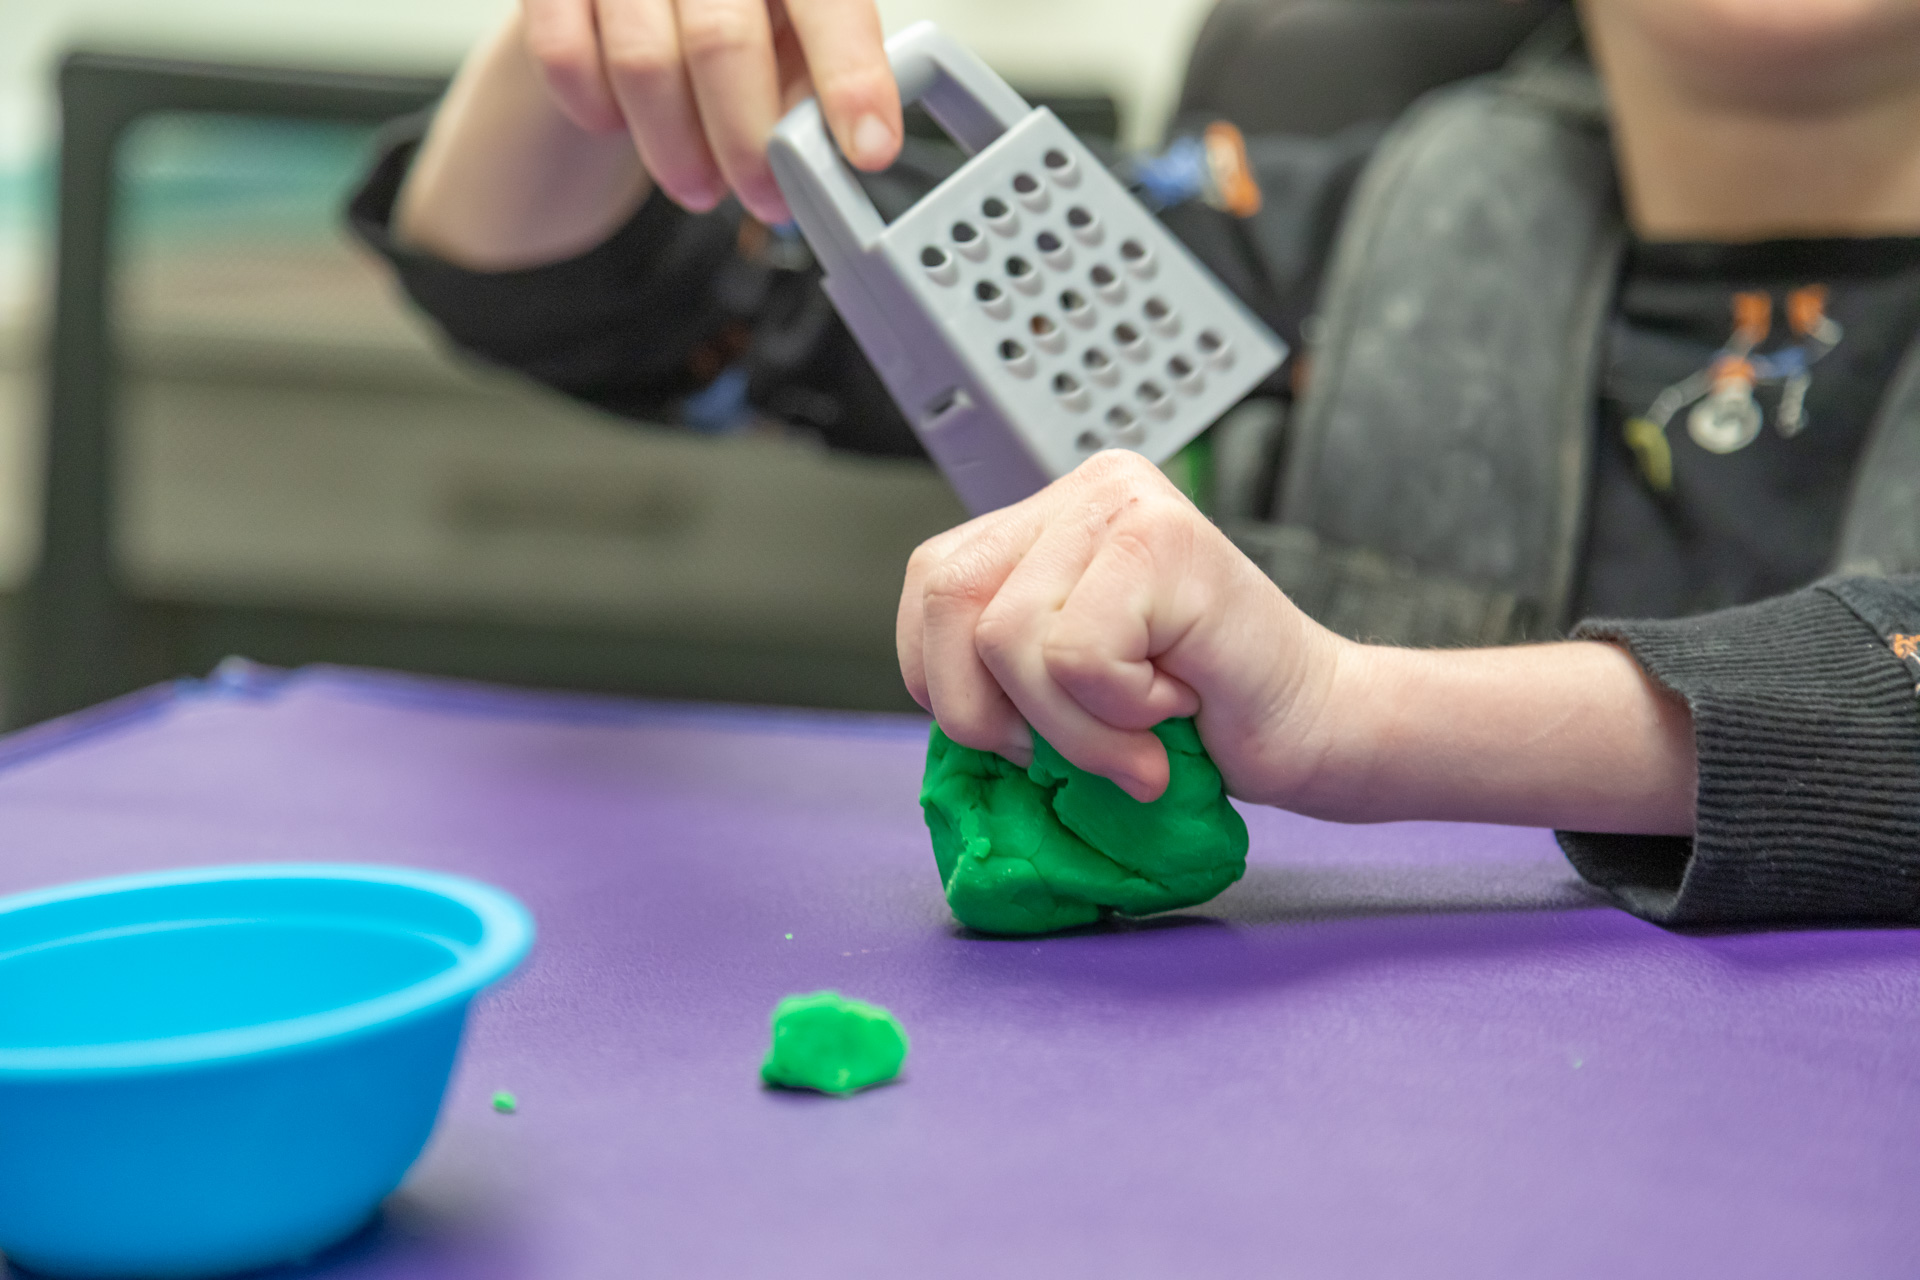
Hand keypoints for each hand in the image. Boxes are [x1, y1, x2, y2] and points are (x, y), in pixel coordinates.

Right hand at [520, 0, 902, 223]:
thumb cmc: (729, 11)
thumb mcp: (788, 36)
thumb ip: (812, 81)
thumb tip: (835, 150)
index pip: (830, 6)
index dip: (851, 80)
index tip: (868, 150)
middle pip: (724, 43)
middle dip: (746, 144)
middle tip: (762, 197)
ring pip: (643, 62)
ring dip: (674, 150)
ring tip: (696, 184)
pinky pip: (566, 57)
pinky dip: (598, 110)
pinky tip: (621, 123)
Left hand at [896, 450, 1347, 804]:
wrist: (1316, 729)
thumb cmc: (1194, 719)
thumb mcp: (1061, 685)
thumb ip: (996, 666)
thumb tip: (935, 698)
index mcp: (1047, 516)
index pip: (932, 584)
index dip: (949, 681)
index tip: (1025, 730)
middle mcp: (1085, 490)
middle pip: (953, 602)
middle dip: (993, 711)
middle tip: (1079, 746)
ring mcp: (1126, 502)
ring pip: (1009, 638)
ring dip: (1073, 727)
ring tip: (1144, 726)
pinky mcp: (1165, 538)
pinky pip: (1076, 655)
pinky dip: (1118, 715)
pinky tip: (1178, 701)